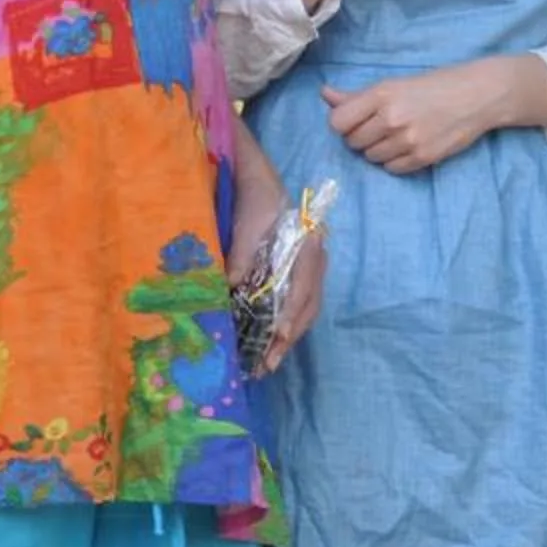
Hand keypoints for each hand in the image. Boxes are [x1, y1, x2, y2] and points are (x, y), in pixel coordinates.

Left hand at [227, 132, 321, 375]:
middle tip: (269, 363)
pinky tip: (269, 344)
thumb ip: (241, 255)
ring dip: (287, 338)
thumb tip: (230, 286)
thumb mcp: (247, 225)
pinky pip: (297, 306)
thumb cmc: (256, 201)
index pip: (304, 286)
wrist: (260, 182)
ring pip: (305, 311)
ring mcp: (310, 271)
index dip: (292, 314)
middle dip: (288, 337)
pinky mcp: (298, 277)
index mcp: (309, 247)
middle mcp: (316, 261)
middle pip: (308, 306)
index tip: (278, 335)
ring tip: (268, 364)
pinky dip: (284, 326)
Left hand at [322, 58, 508, 173]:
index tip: (354, 120)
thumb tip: (324, 95)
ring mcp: (408, 140)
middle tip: (379, 126)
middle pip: (353, 142)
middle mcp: (391, 118)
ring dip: (377, 149)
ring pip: (371, 157)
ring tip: (396, 135)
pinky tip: (407, 146)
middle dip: (361, 137)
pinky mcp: (423, 157)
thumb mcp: (393, 84)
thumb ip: (356, 96)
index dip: (343, 123)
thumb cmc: (434, 85)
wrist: (477, 95)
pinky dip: (394, 160)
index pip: (337, 123)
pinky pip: (392, 169)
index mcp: (381, 94)